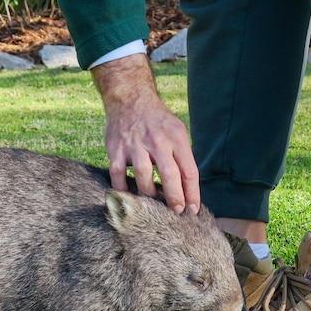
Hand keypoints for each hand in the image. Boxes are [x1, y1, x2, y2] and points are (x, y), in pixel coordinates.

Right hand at [91, 54, 199, 214]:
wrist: (130, 98)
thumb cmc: (158, 121)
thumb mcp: (177, 131)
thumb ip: (182, 156)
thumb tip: (189, 188)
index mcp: (176, 138)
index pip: (189, 170)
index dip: (193, 193)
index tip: (193, 209)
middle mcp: (158, 141)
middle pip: (170, 175)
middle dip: (175, 198)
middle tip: (176, 212)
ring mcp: (135, 145)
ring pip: (144, 177)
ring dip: (149, 195)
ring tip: (153, 205)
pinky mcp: (116, 149)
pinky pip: (118, 175)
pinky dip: (122, 189)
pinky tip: (128, 197)